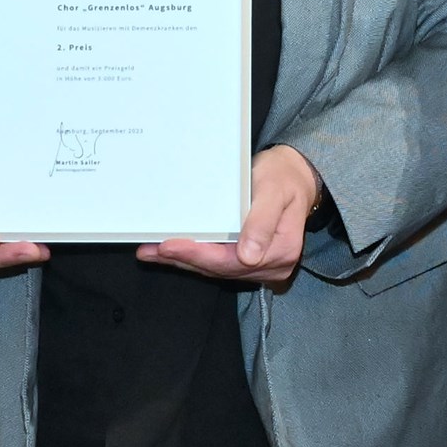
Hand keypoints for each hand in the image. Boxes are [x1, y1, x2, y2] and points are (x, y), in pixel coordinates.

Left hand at [137, 147, 323, 282]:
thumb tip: (248, 255)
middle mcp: (272, 266)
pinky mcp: (250, 262)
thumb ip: (262, 222)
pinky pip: (219, 263)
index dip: (199, 255)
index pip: (232, 260)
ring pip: (216, 269)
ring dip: (184, 261)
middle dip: (184, 259)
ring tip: (152, 253)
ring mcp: (261, 266)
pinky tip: (171, 253)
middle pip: (220, 268)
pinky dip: (194, 257)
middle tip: (150, 251)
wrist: (296, 178)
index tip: (169, 246)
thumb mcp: (275, 191)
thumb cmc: (283, 179)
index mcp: (281, 251)